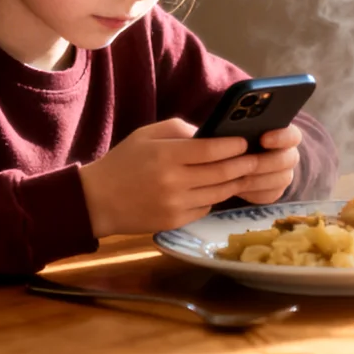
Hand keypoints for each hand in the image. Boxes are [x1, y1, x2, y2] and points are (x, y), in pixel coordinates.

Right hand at [78, 118, 257, 236]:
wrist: (97, 201)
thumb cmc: (124, 161)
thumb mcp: (147, 135)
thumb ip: (180, 130)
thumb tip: (212, 135)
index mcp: (166, 155)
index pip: (211, 150)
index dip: (233, 146)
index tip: (245, 141)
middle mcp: (173, 181)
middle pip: (221, 173)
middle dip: (243, 164)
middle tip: (256, 158)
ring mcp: (175, 205)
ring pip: (219, 193)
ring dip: (235, 183)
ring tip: (245, 173)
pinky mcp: (175, 222)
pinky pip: (205, 208)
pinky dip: (214, 198)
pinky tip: (218, 189)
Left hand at [236, 125, 304, 203]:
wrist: (232, 159)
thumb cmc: (236, 138)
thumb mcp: (238, 129)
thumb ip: (241, 126)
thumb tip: (231, 123)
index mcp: (284, 135)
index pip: (293, 135)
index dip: (281, 137)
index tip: (263, 139)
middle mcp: (289, 155)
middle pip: (288, 160)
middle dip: (265, 162)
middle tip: (245, 163)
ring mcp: (284, 175)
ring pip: (280, 180)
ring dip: (258, 179)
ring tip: (237, 177)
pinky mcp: (274, 192)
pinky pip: (270, 195)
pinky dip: (254, 193)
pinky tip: (238, 188)